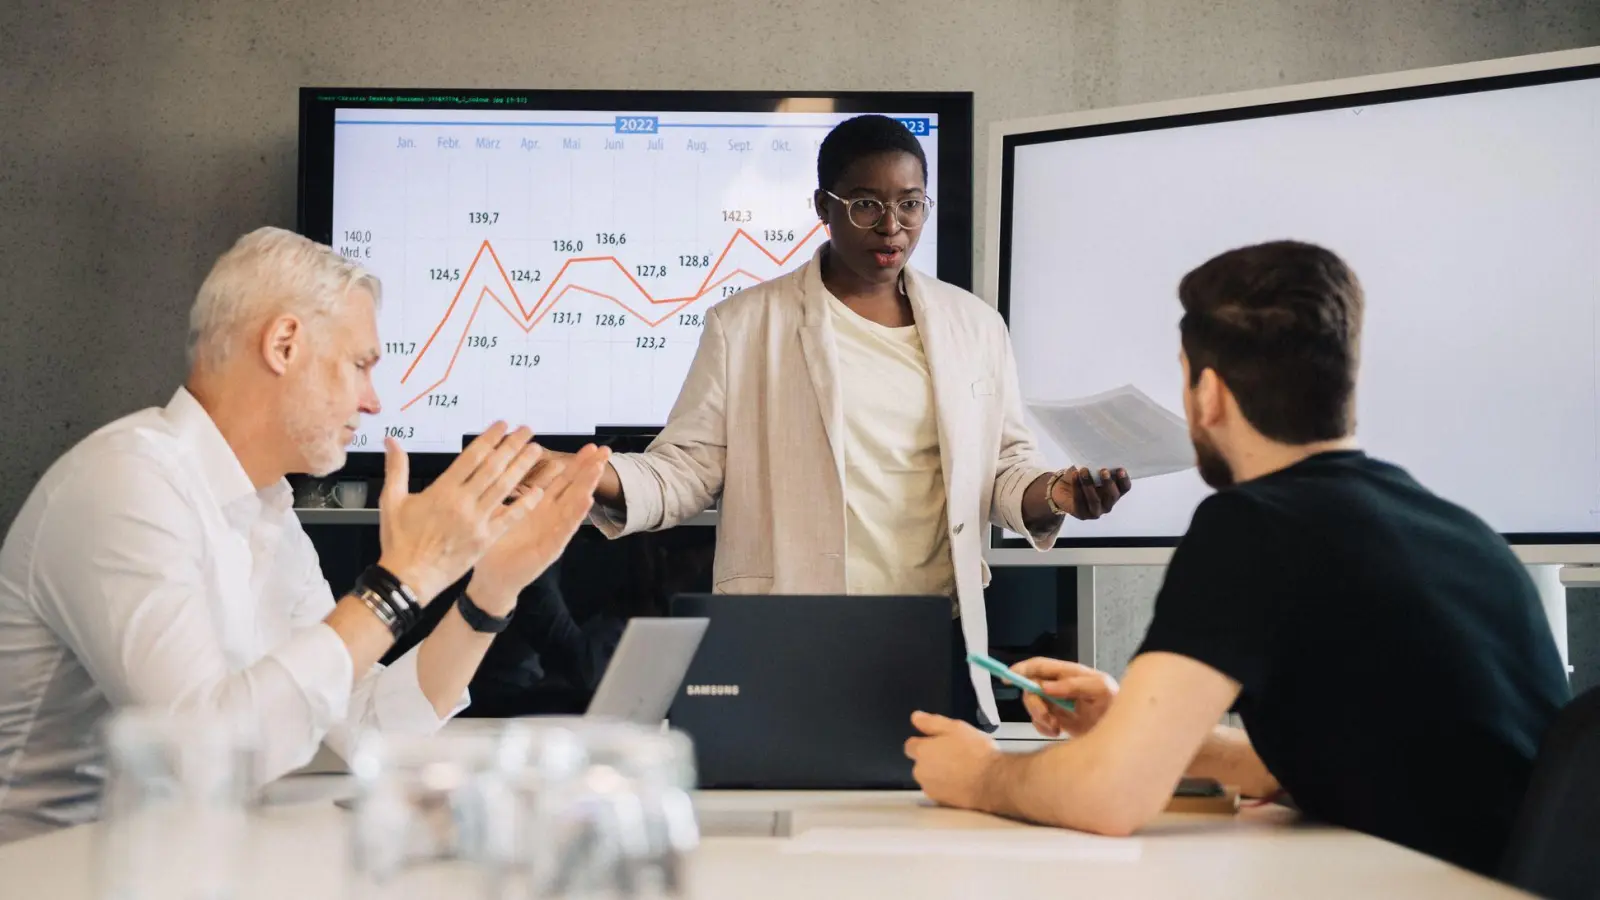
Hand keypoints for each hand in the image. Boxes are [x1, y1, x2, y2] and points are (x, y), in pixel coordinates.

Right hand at [376, 423, 545, 602]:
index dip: (490, 438)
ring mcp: (477, 521)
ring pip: (504, 487)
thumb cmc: (400, 541)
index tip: (502, 425)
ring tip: (535, 450)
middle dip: (512, 446)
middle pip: (493, 467)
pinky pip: (509, 518)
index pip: (472, 456)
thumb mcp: (392, 500)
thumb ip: (396, 467)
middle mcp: (463, 502)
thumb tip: (391, 440)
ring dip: (522, 467)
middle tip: (527, 430)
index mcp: (443, 490)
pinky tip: (538, 491)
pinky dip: (524, 504)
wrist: (409, 577)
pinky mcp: (485, 539)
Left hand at [469, 444, 610, 612]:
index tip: (592, 447)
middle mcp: (551, 518)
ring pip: (573, 506)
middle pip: (574, 489)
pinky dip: (576, 515)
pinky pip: (565, 529)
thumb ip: (513, 492)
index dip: (577, 464)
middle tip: (606, 451)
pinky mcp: (549, 550)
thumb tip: (509, 463)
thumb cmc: (498, 546)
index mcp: (541, 507)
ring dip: (586, 486)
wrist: (491, 580)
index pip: (563, 481)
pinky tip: (586, 500)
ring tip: (598, 469)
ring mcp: (553, 534)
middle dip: (590, 470)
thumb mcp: (505, 513)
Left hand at [903, 711, 1001, 811]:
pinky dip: (946, 786)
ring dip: (939, 773)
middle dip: (932, 758)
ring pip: (929, 777)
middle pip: (920, 762)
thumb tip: (916, 718)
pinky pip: (939, 790)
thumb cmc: (977, 754)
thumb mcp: (955, 727)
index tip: (939, 743)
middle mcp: (921, 771)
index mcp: (922, 751)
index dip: (925, 742)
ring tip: (961, 768)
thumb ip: (931, 722)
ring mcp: (930, 788)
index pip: (910, 745)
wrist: (993, 781)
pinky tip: (962, 781)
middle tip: (955, 754)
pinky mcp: (940, 801)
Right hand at [1012, 658, 1118, 737]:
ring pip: (1033, 706)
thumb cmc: (1118, 707)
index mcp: (1071, 674)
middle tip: (1045, 716)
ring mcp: (1059, 704)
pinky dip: (1043, 728)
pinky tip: (1057, 732)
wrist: (1124, 738)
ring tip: (1056, 727)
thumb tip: (1048, 686)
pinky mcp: (1058, 720)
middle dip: (1033, 703)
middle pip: (1032, 687)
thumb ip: (1075, 684)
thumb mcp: (1101, 689)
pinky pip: (1039, 722)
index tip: (1008, 677)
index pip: (1040, 666)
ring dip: (1039, 718)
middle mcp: (1062, 687)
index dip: (1022, 669)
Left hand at [1051, 467, 1131, 519]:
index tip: (1120, 469)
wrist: (1062, 487)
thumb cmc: (1081, 476)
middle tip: (1103, 471)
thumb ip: (1098, 465)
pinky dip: (1077, 487)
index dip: (1124, 480)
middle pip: (1113, 496)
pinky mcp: (1082, 514)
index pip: (1125, 488)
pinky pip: (1079, 501)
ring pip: (1095, 500)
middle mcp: (1108, 503)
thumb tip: (1102, 456)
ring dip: (1089, 485)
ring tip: (1084, 471)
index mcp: (1114, 492)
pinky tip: (1075, 475)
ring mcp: (1095, 511)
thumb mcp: (1091, 469)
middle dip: (1108, 483)